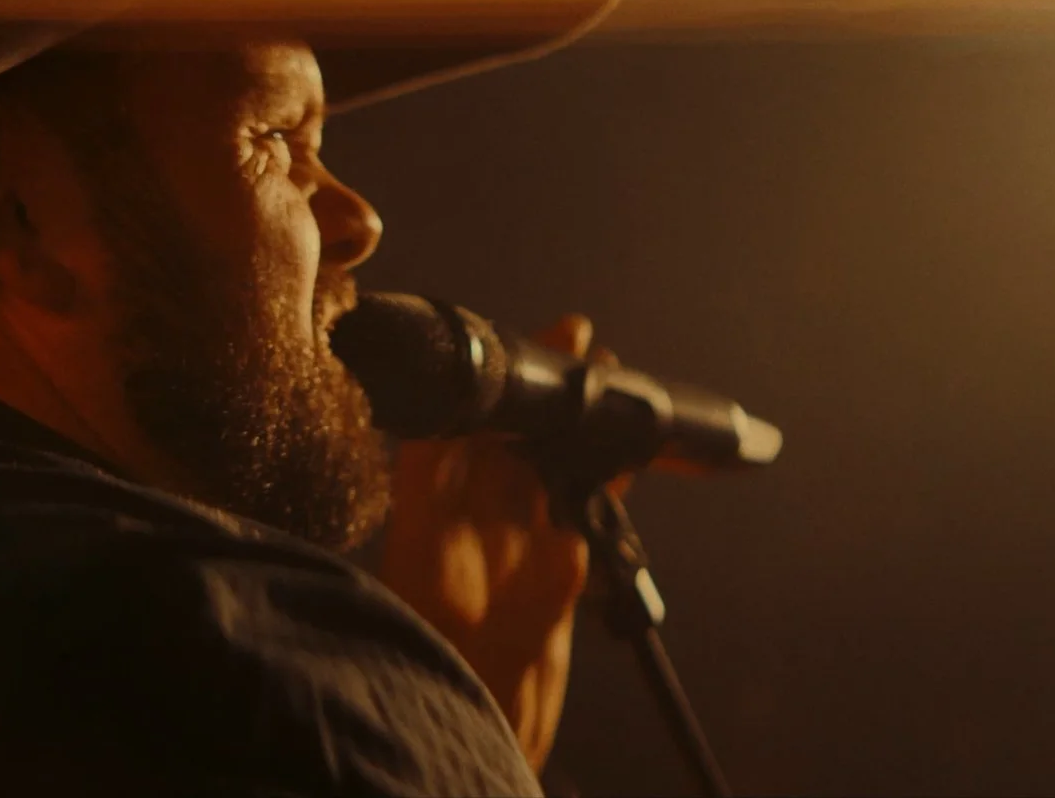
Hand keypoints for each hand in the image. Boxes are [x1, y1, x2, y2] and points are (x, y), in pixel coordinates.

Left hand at [375, 313, 625, 771]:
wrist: (476, 716)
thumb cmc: (428, 647)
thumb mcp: (419, 550)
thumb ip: (427, 477)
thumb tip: (429, 408)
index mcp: (435, 500)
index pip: (463, 417)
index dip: (496, 374)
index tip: (533, 338)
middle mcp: (476, 513)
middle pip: (515, 429)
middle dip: (547, 384)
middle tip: (578, 340)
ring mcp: (523, 536)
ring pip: (556, 458)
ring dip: (582, 419)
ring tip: (609, 375)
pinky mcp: (562, 564)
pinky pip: (591, 503)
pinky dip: (613, 468)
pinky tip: (634, 442)